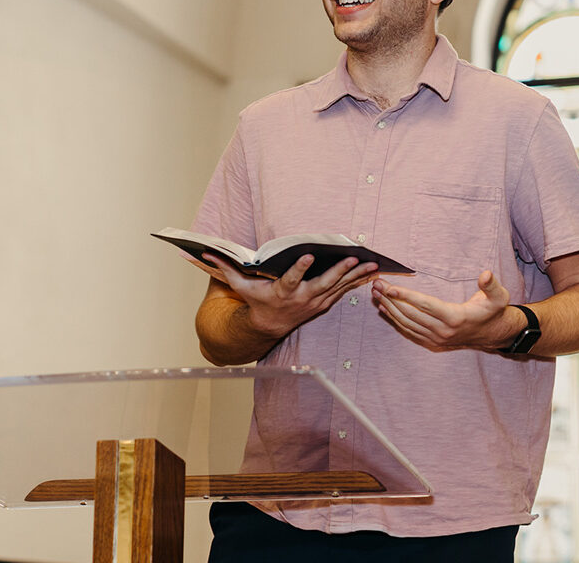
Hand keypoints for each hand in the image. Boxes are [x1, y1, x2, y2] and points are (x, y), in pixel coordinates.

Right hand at [204, 252, 377, 338]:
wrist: (267, 327)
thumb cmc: (255, 301)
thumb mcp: (239, 286)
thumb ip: (225, 268)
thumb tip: (205, 252)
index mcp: (282, 292)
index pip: (292, 279)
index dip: (300, 268)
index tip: (310, 256)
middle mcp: (302, 299)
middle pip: (324, 284)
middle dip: (340, 272)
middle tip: (354, 258)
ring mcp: (315, 302)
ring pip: (339, 287)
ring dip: (357, 276)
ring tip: (373, 263)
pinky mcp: (324, 303)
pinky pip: (344, 291)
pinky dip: (358, 281)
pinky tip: (372, 271)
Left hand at [371, 270, 515, 350]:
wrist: (493, 334)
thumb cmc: (493, 311)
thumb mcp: (498, 297)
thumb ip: (491, 285)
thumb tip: (485, 274)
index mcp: (455, 318)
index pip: (425, 305)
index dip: (406, 296)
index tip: (390, 287)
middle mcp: (442, 331)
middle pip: (411, 313)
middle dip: (391, 298)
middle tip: (376, 284)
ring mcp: (435, 338)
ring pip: (406, 323)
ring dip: (389, 307)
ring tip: (376, 293)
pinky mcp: (431, 342)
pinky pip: (408, 330)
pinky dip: (395, 319)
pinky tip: (385, 308)